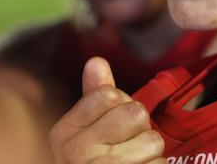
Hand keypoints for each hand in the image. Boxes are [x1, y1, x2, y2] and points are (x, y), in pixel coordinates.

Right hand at [50, 57, 164, 162]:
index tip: (109, 130)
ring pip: (153, 141)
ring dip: (150, 156)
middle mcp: (76, 153)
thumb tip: (96, 61)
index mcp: (64, 133)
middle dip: (138, 130)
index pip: (109, 94)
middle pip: (135, 113)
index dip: (119, 107)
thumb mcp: (87, 132)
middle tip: (124, 150)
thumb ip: (94, 97)